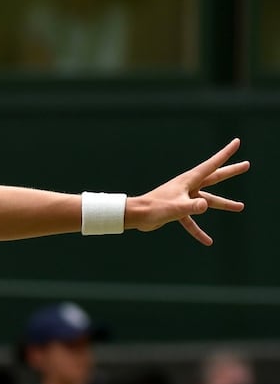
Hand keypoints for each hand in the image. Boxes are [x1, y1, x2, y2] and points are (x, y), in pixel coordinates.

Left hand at [130, 138, 248, 244]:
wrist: (136, 216)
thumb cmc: (154, 208)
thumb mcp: (176, 208)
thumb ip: (192, 206)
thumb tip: (204, 206)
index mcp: (189, 181)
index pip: (211, 165)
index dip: (225, 153)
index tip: (236, 142)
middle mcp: (188, 187)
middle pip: (214, 178)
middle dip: (230, 171)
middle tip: (246, 165)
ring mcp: (184, 198)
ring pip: (207, 201)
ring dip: (223, 204)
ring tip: (240, 207)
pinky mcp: (178, 210)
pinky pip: (192, 221)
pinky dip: (198, 231)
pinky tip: (208, 241)